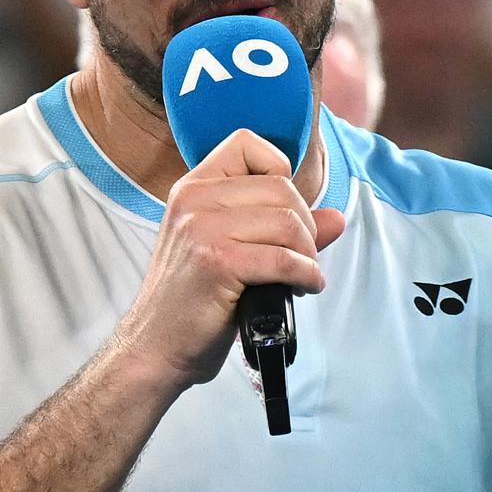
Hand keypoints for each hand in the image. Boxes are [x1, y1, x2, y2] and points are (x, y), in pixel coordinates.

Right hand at [116, 130, 345, 390]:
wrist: (155, 347)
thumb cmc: (193, 301)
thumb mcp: (231, 251)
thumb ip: (282, 228)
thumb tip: (336, 218)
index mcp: (194, 187)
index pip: (248, 144)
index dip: (280, 172)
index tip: (284, 212)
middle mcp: (195, 200)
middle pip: (282, 188)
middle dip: (306, 227)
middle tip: (302, 258)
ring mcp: (203, 229)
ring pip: (289, 223)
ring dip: (309, 255)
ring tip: (302, 276)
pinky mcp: (217, 263)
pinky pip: (285, 259)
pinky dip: (307, 276)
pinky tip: (303, 288)